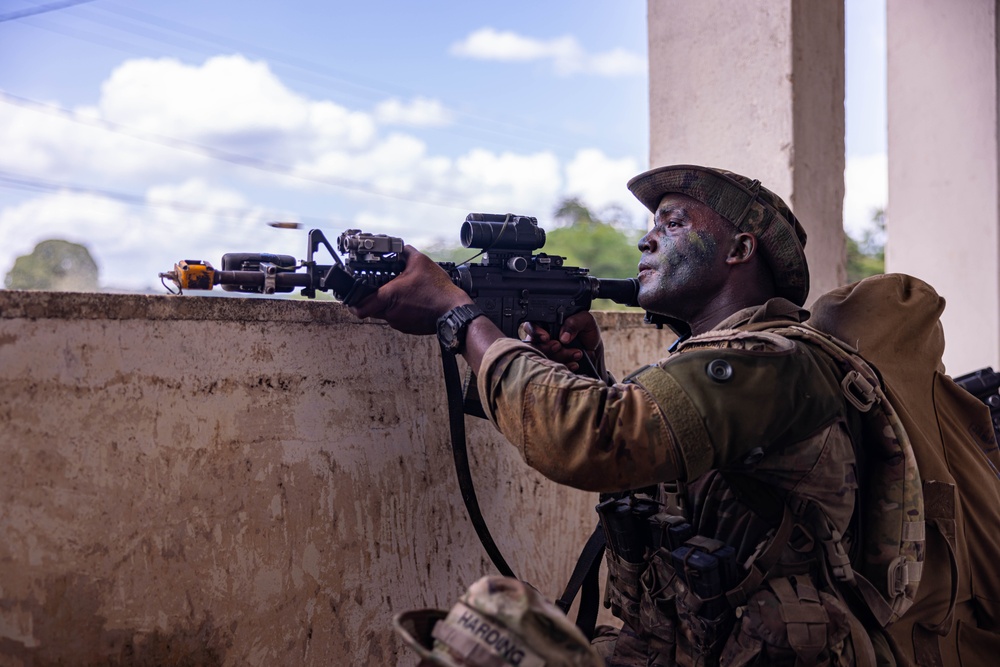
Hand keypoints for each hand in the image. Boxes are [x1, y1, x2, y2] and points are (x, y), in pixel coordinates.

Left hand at [349, 246, 471, 334]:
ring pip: (384, 314)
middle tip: (377, 288)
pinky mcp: (408, 328)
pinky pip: (397, 319)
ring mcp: (399, 323)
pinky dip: (400, 310)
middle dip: (371, 299)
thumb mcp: (421, 262)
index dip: (351, 303)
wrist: (453, 310)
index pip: (359, 308)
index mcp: (388, 297)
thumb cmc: (438, 289)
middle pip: (370, 309)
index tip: (350, 297)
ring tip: (401, 293)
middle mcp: (391, 313)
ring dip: (387, 304)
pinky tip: (411, 301)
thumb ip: (405, 252)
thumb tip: (399, 247)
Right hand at [522, 311, 602, 372]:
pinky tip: (574, 363)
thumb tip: (563, 337)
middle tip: (559, 346)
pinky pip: (551, 369)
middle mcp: (542, 339)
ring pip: (542, 358)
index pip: (531, 326)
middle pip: (534, 345)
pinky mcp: (551, 366)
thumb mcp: (586, 321)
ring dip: (559, 356)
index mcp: (546, 323)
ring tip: (577, 353)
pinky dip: (564, 366)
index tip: (546, 338)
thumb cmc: (587, 332)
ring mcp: (545, 353)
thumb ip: (575, 322)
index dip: (535, 332)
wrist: (594, 351)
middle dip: (547, 347)